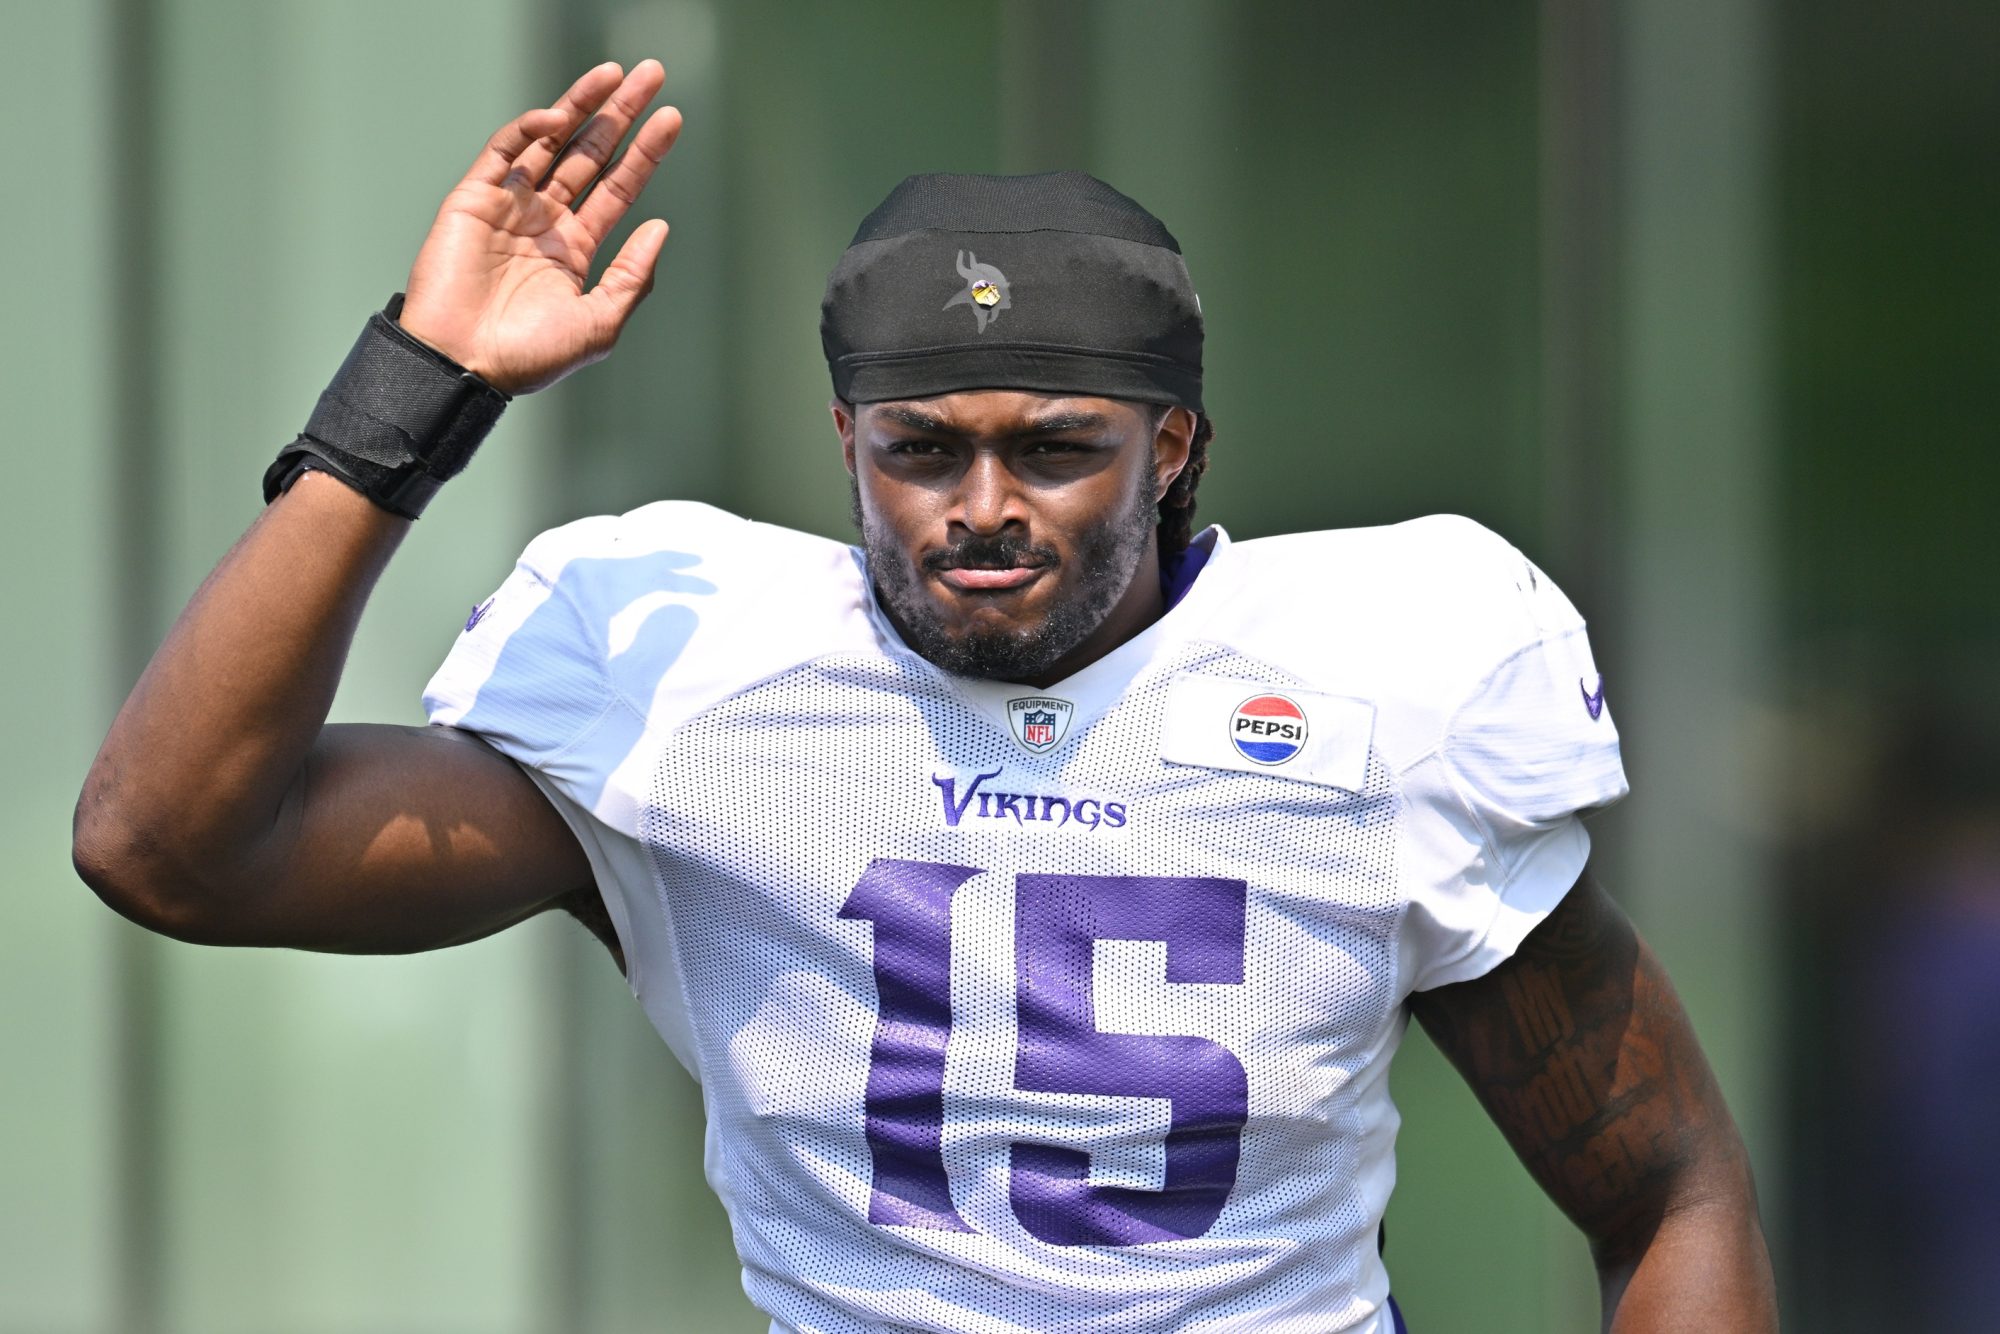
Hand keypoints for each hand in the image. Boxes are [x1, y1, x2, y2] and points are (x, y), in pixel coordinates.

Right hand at [397, 61, 681, 394]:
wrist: (463, 365)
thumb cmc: (528, 357)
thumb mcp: (598, 322)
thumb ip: (632, 275)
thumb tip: (661, 226)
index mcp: (573, 251)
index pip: (617, 189)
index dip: (645, 153)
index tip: (673, 119)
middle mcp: (543, 222)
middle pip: (590, 155)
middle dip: (620, 115)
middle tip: (652, 75)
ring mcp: (508, 206)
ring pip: (550, 142)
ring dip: (582, 105)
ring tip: (615, 74)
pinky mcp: (473, 199)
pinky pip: (505, 152)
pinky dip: (531, 129)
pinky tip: (562, 116)